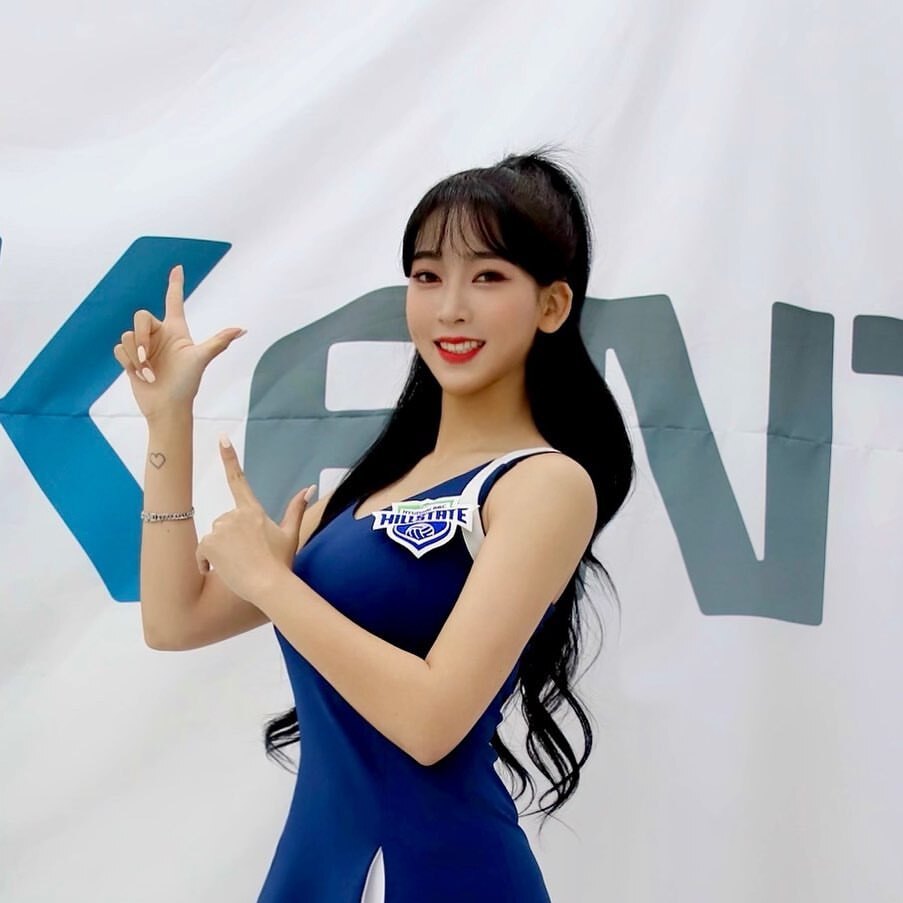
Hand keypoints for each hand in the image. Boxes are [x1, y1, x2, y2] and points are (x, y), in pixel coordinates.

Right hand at [112, 264, 247, 420]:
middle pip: (140, 316)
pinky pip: (120, 348)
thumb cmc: (187, 384)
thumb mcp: (201, 360)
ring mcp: (145, 346)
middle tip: (149, 358)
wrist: (168, 407)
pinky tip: (140, 375)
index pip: (174, 301)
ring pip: (128, 335)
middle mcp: (159, 335)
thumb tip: (242, 329)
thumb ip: (218, 342)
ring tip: (149, 373)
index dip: (175, 284)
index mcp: (177, 331)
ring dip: (137, 356)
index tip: (179, 267)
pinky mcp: (131, 359)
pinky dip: (128, 362)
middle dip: (142, 337)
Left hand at [196, 434, 316, 601]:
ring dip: (221, 551)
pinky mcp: (209, 543)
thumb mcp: (291, 534)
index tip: (222, 438)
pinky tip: (220, 571)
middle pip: (225, 523)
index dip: (230, 458)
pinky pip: (202, 552)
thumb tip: (310, 487)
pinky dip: (206, 562)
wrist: (269, 585)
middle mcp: (235, 515)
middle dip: (231, 538)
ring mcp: (220, 528)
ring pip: (214, 538)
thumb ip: (296, 508)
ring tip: (238, 565)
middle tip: (248, 556)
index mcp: (253, 511)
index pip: (239, 480)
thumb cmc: (281, 563)